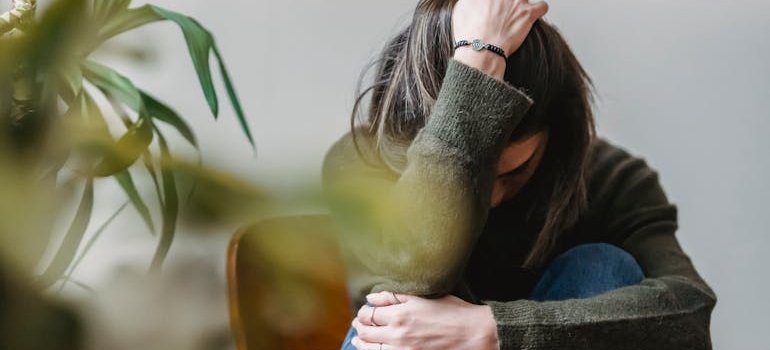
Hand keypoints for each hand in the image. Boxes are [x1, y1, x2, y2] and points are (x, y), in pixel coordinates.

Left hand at [351, 291, 498, 349]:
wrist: (472, 334)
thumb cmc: (452, 312)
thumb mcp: (423, 297)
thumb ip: (394, 297)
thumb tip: (371, 298)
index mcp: (400, 314)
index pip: (369, 314)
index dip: (363, 312)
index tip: (365, 311)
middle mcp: (397, 334)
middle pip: (366, 332)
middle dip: (360, 326)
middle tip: (358, 324)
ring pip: (370, 348)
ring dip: (362, 342)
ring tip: (359, 339)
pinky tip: (374, 349)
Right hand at [452, 0, 548, 77]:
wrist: (480, 49)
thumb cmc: (469, 33)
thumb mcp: (460, 9)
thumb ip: (470, 0)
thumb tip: (473, 1)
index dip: (496, 2)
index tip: (495, 6)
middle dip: (509, 3)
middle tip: (506, 12)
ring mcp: (517, 1)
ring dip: (522, 4)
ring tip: (518, 13)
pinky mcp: (528, 14)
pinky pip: (542, 6)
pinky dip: (539, 10)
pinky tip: (533, 16)